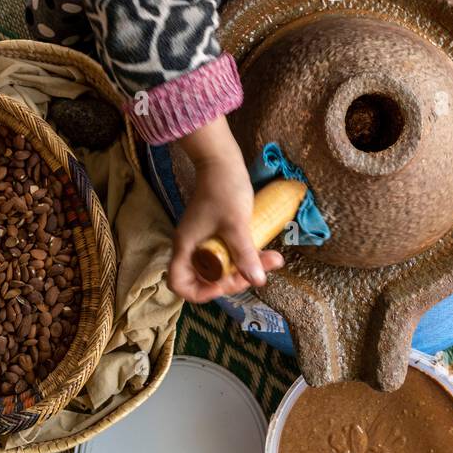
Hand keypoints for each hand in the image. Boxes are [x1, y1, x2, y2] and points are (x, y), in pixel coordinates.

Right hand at [168, 118, 283, 302]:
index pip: (179, 283)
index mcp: (187, 246)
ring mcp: (204, 239)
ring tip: (273, 260)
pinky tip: (266, 252)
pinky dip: (245, 255)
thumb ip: (244, 254)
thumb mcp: (236, 224)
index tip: (222, 284)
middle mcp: (192, 246)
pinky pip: (229, 253)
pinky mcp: (216, 232)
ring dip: (246, 268)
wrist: (222, 161)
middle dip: (234, 280)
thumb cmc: (224, 189)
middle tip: (258, 273)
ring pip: (222, 266)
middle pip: (207, 278)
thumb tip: (257, 281)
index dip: (199, 291)